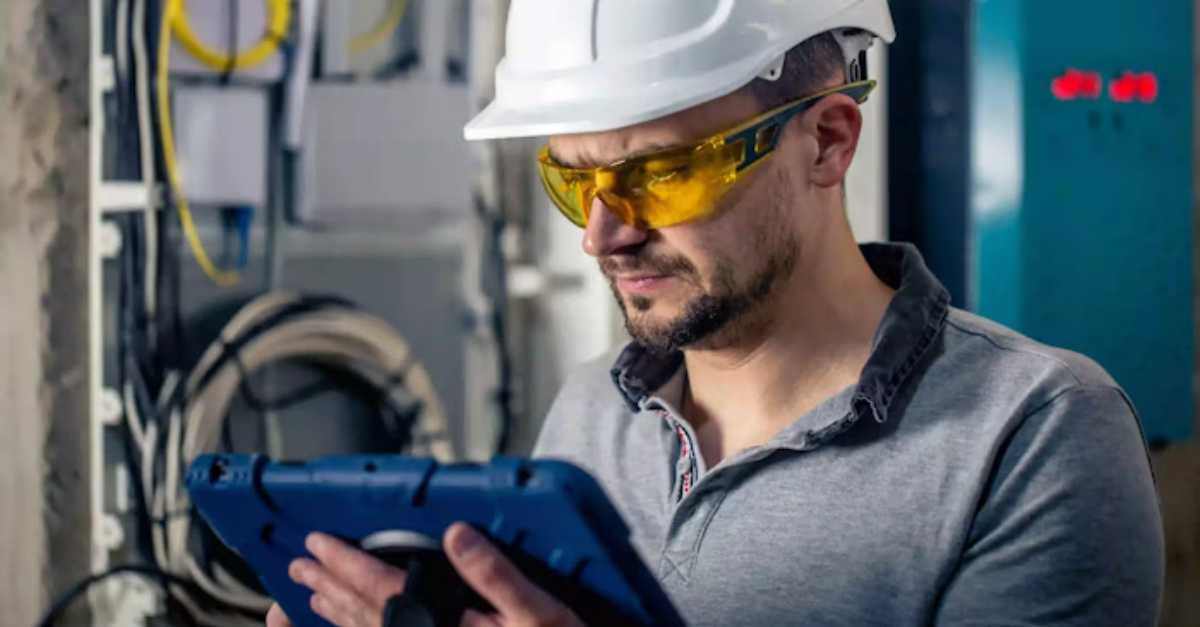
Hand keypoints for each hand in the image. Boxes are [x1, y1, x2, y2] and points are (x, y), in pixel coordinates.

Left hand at [267, 523, 584, 626]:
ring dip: (336, 615)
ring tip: (310, 597)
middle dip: (330, 587)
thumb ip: (494, 573)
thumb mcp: (537, 611)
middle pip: (364, 616)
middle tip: (300, 565)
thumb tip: (457, 534)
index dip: (347, 564)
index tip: (318, 544)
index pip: (382, 591)